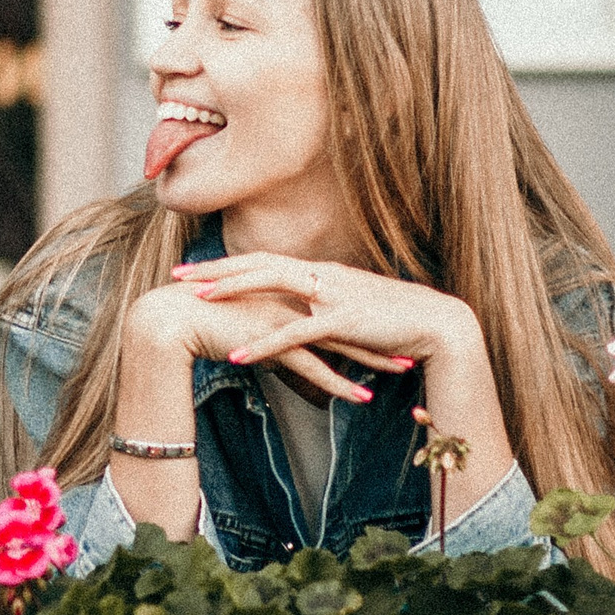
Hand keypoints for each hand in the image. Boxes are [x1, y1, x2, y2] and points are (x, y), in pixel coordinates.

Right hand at [125, 278, 408, 406]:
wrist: (169, 318)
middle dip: (378, 332)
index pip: (332, 302)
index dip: (361, 314)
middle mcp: (288, 299)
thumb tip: (280, 350)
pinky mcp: (272, 341)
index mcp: (283, 288)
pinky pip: (314, 366)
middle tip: (410, 342)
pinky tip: (361, 397)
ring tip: (399, 371)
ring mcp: (282, 319)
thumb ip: (265, 332)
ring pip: (337, 342)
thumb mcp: (241, 322)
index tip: (388, 324)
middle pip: (344, 317)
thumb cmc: (198, 318)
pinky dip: (340, 383)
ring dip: (370, 359)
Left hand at [171, 254, 475, 379]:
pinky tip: (238, 355)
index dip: (228, 264)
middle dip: (216, 269)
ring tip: (196, 302)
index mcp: (320, 271)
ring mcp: (332, 294)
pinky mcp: (343, 321)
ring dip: (232, 291)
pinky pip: (295, 332)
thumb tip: (296, 312)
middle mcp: (321, 275)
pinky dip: (264, 343)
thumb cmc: (394, 318)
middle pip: (258, 263)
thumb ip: (321, 306)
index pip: (264, 260)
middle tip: (178, 276)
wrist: (436, 323)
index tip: (194, 269)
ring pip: (272, 285)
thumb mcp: (350, 307)